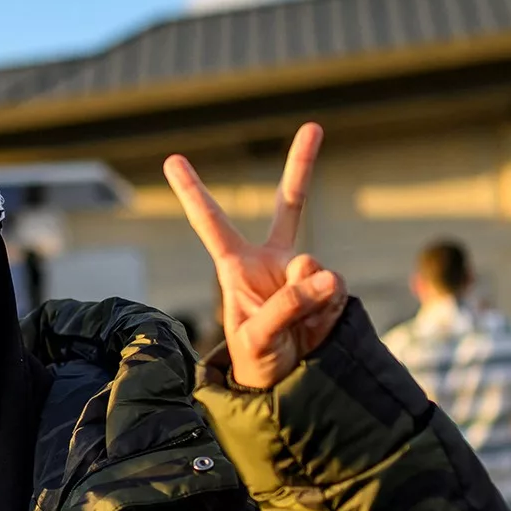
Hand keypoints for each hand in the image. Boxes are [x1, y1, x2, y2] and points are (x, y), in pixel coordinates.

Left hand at [165, 123, 347, 389]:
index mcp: (237, 267)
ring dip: (310, 299)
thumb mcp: (257, 339)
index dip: (194, 193)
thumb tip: (324, 272)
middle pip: (289, 207)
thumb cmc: (256, 361)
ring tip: (297, 328)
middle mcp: (272, 262)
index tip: (174, 160)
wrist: (288, 384)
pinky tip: (317, 327)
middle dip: (301, 167)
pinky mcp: (330, 289)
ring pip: (317, 268)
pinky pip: (336, 290)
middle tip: (313, 126)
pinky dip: (329, 309)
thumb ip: (286, 305)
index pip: (212, 224)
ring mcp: (303, 273)